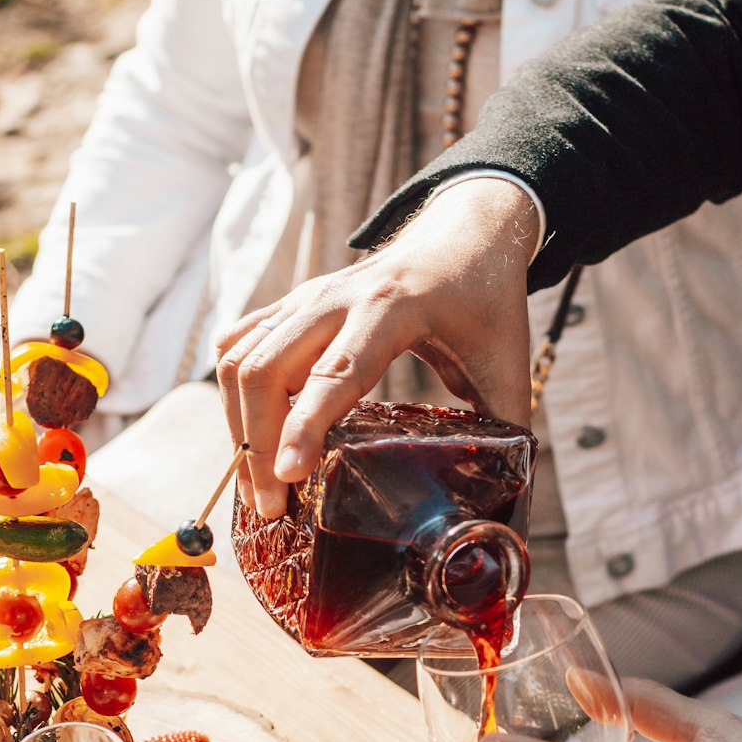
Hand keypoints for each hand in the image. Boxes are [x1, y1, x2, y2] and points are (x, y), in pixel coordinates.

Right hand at [215, 177, 538, 517]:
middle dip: (258, 444)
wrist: (464, 233)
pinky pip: (239, 347)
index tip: (288, 476)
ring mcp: (306, 298)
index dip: (306, 424)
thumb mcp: (507, 363)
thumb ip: (506, 429)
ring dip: (238, 427)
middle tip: (270, 508)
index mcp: (394, 308)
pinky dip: (233, 397)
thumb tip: (506, 501)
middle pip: (266, 368)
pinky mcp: (290, 305)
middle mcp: (337, 297)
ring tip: (257, 486)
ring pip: (240, 359)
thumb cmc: (485, 301)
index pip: (337, 371)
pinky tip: (251, 440)